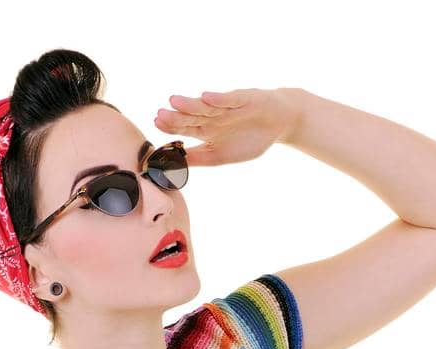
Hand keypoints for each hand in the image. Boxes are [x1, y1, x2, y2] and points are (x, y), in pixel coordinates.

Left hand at [153, 87, 298, 166]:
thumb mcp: (221, 156)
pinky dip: (219, 99)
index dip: (171, 126)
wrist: (279, 124)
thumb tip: (174, 164)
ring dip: (191, 104)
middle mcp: (214, 115)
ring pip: (207, 106)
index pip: (185, 127)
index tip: (156, 125)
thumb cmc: (250, 139)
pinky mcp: (245, 98)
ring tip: (175, 101)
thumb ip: (199, 158)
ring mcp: (228, 106)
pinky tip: (206, 97)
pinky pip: (230, 99)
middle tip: (159, 115)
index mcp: (207, 129)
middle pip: (192, 115)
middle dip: (176, 116)